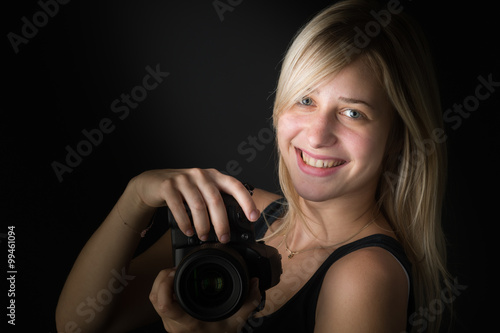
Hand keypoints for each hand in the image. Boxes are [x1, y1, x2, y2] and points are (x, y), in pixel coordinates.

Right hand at [129, 168, 259, 242]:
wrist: (153, 182)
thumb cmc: (183, 189)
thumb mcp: (202, 189)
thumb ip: (216, 199)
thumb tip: (232, 224)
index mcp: (214, 175)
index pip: (236, 185)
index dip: (246, 201)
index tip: (253, 217)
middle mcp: (201, 175)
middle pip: (216, 200)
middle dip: (222, 223)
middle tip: (224, 238)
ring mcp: (184, 179)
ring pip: (198, 206)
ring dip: (203, 225)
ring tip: (203, 237)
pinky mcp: (168, 186)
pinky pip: (179, 207)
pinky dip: (185, 223)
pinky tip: (188, 231)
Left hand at [149, 267, 261, 332]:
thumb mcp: (237, 321)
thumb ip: (248, 302)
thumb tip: (255, 282)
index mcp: (188, 323)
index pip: (164, 305)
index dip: (164, 285)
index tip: (175, 272)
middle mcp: (174, 325)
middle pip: (154, 298)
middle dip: (161, 279)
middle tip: (175, 269)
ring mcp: (169, 324)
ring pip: (153, 299)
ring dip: (160, 283)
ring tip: (174, 274)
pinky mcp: (169, 322)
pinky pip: (158, 303)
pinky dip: (162, 290)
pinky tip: (174, 283)